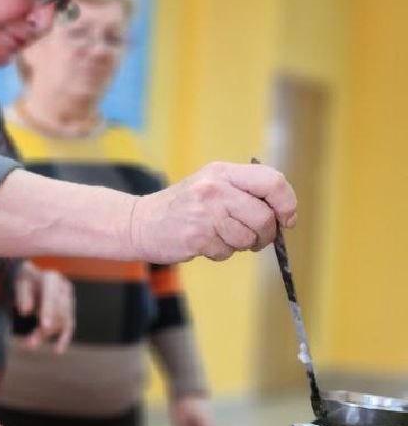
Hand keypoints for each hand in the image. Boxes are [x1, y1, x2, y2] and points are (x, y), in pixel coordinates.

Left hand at [16, 262, 74, 353]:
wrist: (32, 278)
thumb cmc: (24, 280)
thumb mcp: (19, 282)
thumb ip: (23, 295)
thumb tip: (26, 311)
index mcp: (52, 278)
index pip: (51, 296)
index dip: (48, 311)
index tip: (44, 326)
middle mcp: (63, 288)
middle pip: (58, 312)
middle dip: (44, 329)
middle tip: (28, 342)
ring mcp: (68, 300)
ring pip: (62, 322)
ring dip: (46, 335)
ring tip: (30, 344)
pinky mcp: (69, 311)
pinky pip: (69, 326)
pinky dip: (63, 339)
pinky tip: (57, 350)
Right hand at [129, 162, 296, 263]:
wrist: (140, 223)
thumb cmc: (183, 207)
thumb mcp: (211, 185)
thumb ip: (245, 192)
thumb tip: (283, 216)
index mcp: (222, 172)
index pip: (272, 182)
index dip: (286, 203)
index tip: (286, 219)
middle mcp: (214, 189)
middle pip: (264, 216)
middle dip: (265, 234)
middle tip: (255, 238)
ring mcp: (204, 213)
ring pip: (248, 238)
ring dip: (241, 245)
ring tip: (222, 238)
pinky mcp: (195, 237)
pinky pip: (227, 252)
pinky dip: (221, 253)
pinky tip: (204, 243)